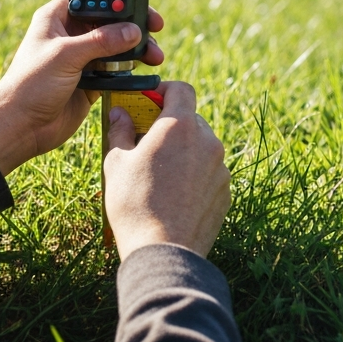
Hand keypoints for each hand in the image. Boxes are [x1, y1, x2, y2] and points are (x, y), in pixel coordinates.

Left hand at [0, 0, 163, 174]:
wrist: (21, 127)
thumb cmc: (30, 85)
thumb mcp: (65, 55)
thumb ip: (101, 41)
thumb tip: (133, 31)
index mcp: (57, 18)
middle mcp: (70, 34)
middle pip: (108, 20)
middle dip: (132, 22)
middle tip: (154, 25)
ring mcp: (81, 58)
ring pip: (116, 45)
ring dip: (136, 48)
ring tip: (154, 55)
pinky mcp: (90, 80)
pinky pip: (116, 70)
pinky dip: (131, 69)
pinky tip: (144, 70)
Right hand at [104, 81, 230, 260]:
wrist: (163, 251)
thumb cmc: (134, 204)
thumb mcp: (116, 163)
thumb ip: (120, 130)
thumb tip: (120, 113)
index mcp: (180, 126)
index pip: (181, 90)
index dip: (164, 90)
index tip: (150, 101)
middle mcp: (207, 141)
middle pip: (191, 119)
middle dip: (171, 125)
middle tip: (148, 141)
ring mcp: (220, 168)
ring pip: (201, 147)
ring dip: (184, 151)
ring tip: (160, 174)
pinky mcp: (225, 191)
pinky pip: (209, 173)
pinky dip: (195, 175)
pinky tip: (175, 195)